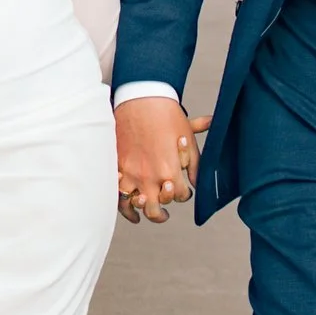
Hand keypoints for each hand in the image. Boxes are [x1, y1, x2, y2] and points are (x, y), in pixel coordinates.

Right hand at [116, 97, 208, 223]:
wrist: (141, 100)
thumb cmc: (168, 117)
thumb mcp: (188, 139)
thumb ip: (194, 162)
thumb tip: (199, 179)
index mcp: (170, 172)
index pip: (179, 196)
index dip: (182, 194)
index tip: (181, 191)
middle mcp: (150, 178)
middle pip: (157, 209)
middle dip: (162, 214)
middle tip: (164, 213)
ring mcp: (130, 175)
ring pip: (136, 206)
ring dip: (142, 211)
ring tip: (147, 211)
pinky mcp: (116, 168)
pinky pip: (117, 196)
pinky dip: (124, 207)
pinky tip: (130, 209)